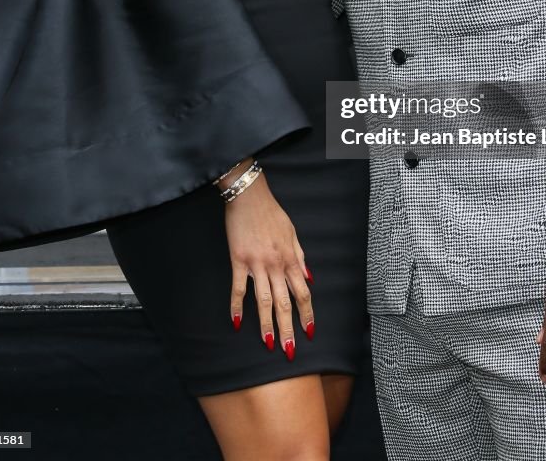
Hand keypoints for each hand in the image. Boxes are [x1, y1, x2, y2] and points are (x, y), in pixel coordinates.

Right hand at [223, 169, 313, 360]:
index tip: (309, 331)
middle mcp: (276, 265)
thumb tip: (308, 278)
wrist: (249, 196)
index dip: (306, 313)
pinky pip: (238, 288)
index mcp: (290, 258)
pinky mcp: (238, 261)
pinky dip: (237, 306)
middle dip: (288, 328)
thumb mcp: (292, 232)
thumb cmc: (271, 213)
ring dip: (266, 325)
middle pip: (284, 303)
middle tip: (290, 350)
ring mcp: (256, 264)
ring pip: (263, 301)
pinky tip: (236, 322)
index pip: (302, 292)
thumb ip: (300, 257)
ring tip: (268, 344)